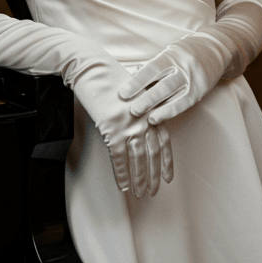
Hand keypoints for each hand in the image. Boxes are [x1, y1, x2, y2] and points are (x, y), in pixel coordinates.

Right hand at [72, 60, 173, 197]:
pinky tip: (122, 185)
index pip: (164, 141)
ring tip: (138, 193)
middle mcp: (144, 119)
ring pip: (137, 159)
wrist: (93, 69)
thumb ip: (142, 110)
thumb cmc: (111, 78)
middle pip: (152, 154)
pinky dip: (121, 173)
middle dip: (153, 176)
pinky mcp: (112, 127)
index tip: (168, 178)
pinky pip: (118, 156)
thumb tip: (143, 128)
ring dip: (139, 179)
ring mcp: (129, 124)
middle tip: (153, 192)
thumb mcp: (134, 92)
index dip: (166, 162)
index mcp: (151, 110)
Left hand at [118, 33, 230, 125]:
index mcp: (171, 55)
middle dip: (147, 99)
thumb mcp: (169, 53)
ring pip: (174, 95)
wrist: (216, 48)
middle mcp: (183, 66)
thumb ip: (153, 65)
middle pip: (163, 85)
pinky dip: (171, 111)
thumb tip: (131, 74)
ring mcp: (193, 79)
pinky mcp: (200, 90)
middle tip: (132, 110)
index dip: (137, 82)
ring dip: (159, 109)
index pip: (152, 70)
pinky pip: (184, 102)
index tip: (122, 93)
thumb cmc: (186, 52)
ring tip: (146, 119)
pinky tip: (159, 117)